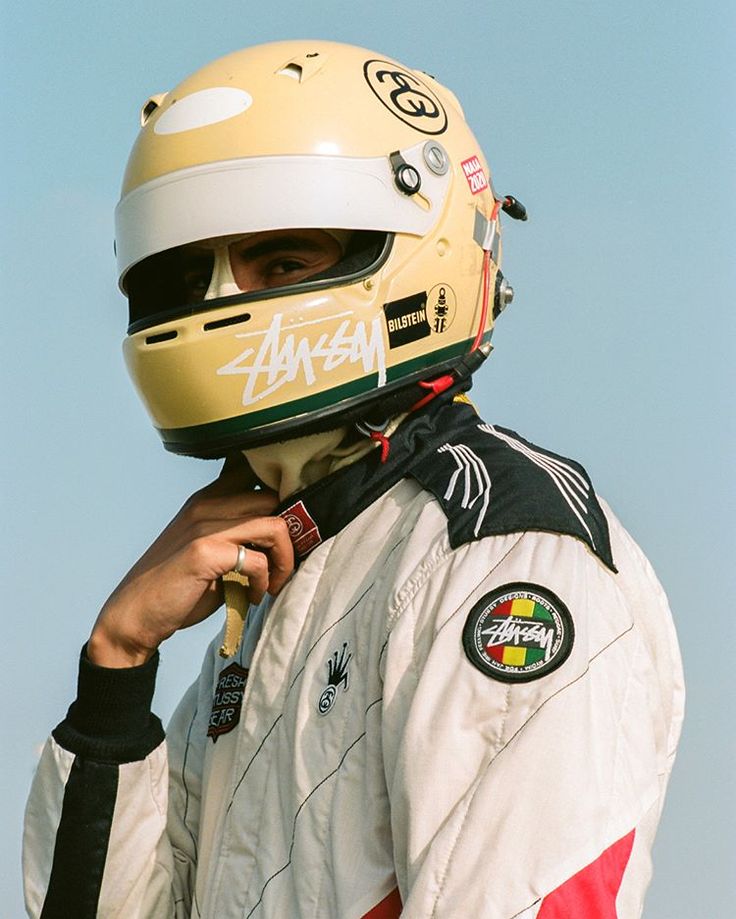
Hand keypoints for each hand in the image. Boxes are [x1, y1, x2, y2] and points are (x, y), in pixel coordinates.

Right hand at [87, 456, 293, 667]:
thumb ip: (241, 536)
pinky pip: (258, 560)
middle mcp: (205, 505)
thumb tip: (286, 536)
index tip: (288, 526)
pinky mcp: (204, 552)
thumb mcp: (210, 549)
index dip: (281, 493)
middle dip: (289, 534)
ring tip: (272, 583)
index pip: (252, 470)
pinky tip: (253, 595)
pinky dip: (264, 582)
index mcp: (206, 499)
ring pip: (275, 525)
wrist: (135, 615)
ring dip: (284, 559)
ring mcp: (204, 526)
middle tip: (283, 565)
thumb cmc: (178, 585)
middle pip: (274, 498)